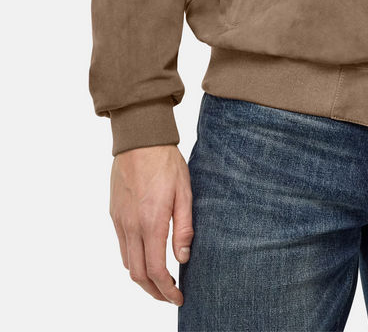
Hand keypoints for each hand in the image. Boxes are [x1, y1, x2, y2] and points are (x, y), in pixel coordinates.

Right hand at [110, 144, 192, 306]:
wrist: (139, 139)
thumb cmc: (166, 162)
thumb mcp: (185, 192)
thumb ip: (184, 227)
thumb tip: (183, 258)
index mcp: (152, 222)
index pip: (156, 270)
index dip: (167, 290)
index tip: (178, 297)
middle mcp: (132, 226)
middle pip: (138, 275)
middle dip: (154, 292)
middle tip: (169, 296)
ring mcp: (120, 221)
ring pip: (127, 263)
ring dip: (142, 279)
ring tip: (160, 281)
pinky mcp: (114, 214)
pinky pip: (121, 247)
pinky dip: (132, 260)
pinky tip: (146, 257)